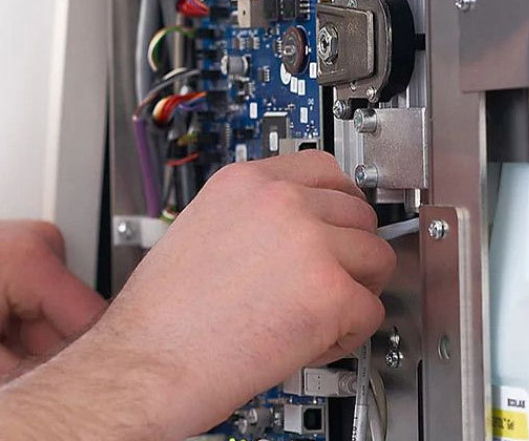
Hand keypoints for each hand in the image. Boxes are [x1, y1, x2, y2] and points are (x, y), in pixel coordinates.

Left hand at [0, 217, 105, 403]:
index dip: (71, 374)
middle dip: (23, 373)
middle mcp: (37, 248)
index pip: (91, 331)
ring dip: (1, 366)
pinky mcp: (6, 268)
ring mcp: (21, 255)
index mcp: (35, 258)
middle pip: (61, 336)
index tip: (52, 398)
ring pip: (36, 335)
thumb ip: (21, 384)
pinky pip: (19, 321)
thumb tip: (55, 401)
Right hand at [73, 151, 394, 436]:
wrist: (151, 360)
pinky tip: (304, 343)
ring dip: (354, 292)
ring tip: (309, 316)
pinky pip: (371, 312)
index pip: (325, 169)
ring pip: (377, 260)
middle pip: (359, 215)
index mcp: (244, 182)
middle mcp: (280, 202)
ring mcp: (310, 244)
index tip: (337, 222)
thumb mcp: (200, 230)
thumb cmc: (162, 315)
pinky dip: (345, 337)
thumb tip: (295, 226)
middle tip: (322, 283)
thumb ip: (251, 216)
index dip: (337, 203)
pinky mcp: (331, 293)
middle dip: (349, 253)